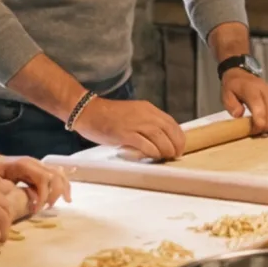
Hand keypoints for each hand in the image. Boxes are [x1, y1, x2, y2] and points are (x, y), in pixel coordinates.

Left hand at [0, 154, 72, 212]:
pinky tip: (65, 198)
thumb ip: (0, 186)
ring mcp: (39, 166)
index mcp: (24, 165)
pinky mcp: (39, 171)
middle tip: (45, 209)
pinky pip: (57, 176)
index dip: (43, 195)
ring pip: (60, 174)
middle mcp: (35, 163)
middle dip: (54, 194)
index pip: (43, 178)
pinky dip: (64, 186)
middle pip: (55, 176)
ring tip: (63, 203)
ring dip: (63, 189)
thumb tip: (15, 193)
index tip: (35, 210)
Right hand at [71, 96, 186, 159]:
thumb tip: (159, 139)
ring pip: (159, 138)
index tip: (179, 147)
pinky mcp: (124, 133)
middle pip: (168, 130)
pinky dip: (152, 152)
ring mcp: (134, 123)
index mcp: (147, 109)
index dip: (178, 136)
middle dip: (175, 145)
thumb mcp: (133, 114)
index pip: (171, 123)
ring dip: (165, 150)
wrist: (88, 111)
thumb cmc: (108, 116)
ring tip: (165, 157)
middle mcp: (144, 114)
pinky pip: (145, 144)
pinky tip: (152, 156)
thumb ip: (146, 123)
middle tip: (175, 155)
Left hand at [221, 68, 267, 132]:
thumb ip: (231, 105)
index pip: (260, 107)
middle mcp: (266, 90)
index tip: (254, 130)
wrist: (243, 75)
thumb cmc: (235, 88)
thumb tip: (239, 115)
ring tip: (267, 128)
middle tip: (259, 132)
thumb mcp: (226, 94)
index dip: (259, 123)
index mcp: (251, 89)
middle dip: (267, 127)